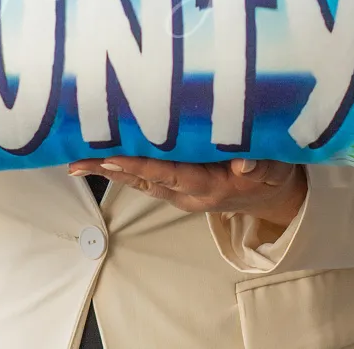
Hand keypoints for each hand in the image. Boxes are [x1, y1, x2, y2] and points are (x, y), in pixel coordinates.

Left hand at [69, 157, 307, 227]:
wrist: (274, 198)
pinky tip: (103, 155)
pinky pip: (146, 177)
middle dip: (111, 171)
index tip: (111, 158)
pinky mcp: (178, 185)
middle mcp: (188, 193)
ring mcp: (181, 192)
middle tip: (77, 162)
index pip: (169, 174)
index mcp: (210, 186)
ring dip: (110, 170)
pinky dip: (123, 167)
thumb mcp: (276, 167)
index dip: (140, 166)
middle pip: (144, 180)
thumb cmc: (272, 176)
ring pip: (140, 180)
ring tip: (77, 160)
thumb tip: (244, 161)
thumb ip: (262, 164)